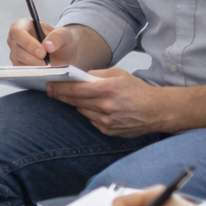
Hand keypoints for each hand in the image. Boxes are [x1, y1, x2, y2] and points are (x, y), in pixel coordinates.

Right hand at [8, 20, 78, 65]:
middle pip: (17, 49)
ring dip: (34, 66)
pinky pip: (21, 71)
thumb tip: (47, 45)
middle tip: (48, 63)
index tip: (42, 52)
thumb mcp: (64, 35)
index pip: (17, 32)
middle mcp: (16, 40)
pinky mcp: (19, 66)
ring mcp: (16, 54)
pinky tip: (44, 72)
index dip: (27, 42)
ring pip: (18, 61)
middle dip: (33, 58)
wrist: (65, 54)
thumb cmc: (61, 40)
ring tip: (48, 67)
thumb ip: (57, 37)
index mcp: (23, 26)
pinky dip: (33, 73)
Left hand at [46, 67, 169, 136]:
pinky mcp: (108, 131)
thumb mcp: (118, 74)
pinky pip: (91, 120)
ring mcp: (106, 120)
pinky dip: (90, 114)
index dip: (59, 88)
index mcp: (107, 89)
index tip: (49, 86)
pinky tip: (94, 108)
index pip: (75, 89)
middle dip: (61, 96)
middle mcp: (105, 106)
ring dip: (77, 104)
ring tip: (75, 98)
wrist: (156, 110)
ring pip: (81, 111)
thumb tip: (78, 75)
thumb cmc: (137, 90)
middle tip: (50, 91)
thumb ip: (97, 74)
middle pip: (74, 101)